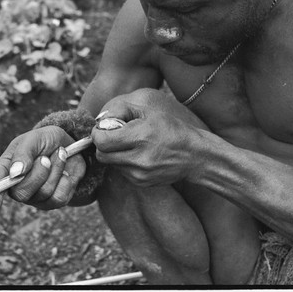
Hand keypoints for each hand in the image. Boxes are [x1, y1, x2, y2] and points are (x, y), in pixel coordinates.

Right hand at [0, 126, 85, 209]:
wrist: (70, 146)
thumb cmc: (46, 140)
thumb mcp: (34, 138)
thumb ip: (23, 153)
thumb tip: (15, 173)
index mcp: (7, 169)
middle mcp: (18, 187)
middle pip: (21, 193)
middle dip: (38, 174)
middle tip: (46, 158)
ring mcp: (36, 197)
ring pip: (44, 193)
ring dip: (56, 171)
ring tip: (59, 156)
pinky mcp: (53, 201)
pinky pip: (59, 197)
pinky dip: (66, 180)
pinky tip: (65, 172)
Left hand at [91, 88, 208, 186]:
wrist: (195, 155)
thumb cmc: (171, 128)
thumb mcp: (149, 110)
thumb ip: (122, 111)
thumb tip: (101, 121)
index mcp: (140, 137)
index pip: (102, 142)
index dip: (98, 134)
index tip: (103, 129)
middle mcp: (139, 159)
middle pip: (102, 156)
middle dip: (103, 145)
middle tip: (114, 137)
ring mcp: (140, 174)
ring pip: (111, 164)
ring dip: (114, 154)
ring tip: (131, 145)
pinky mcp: (142, 182)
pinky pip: (122, 172)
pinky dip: (124, 163)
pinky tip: (139, 155)